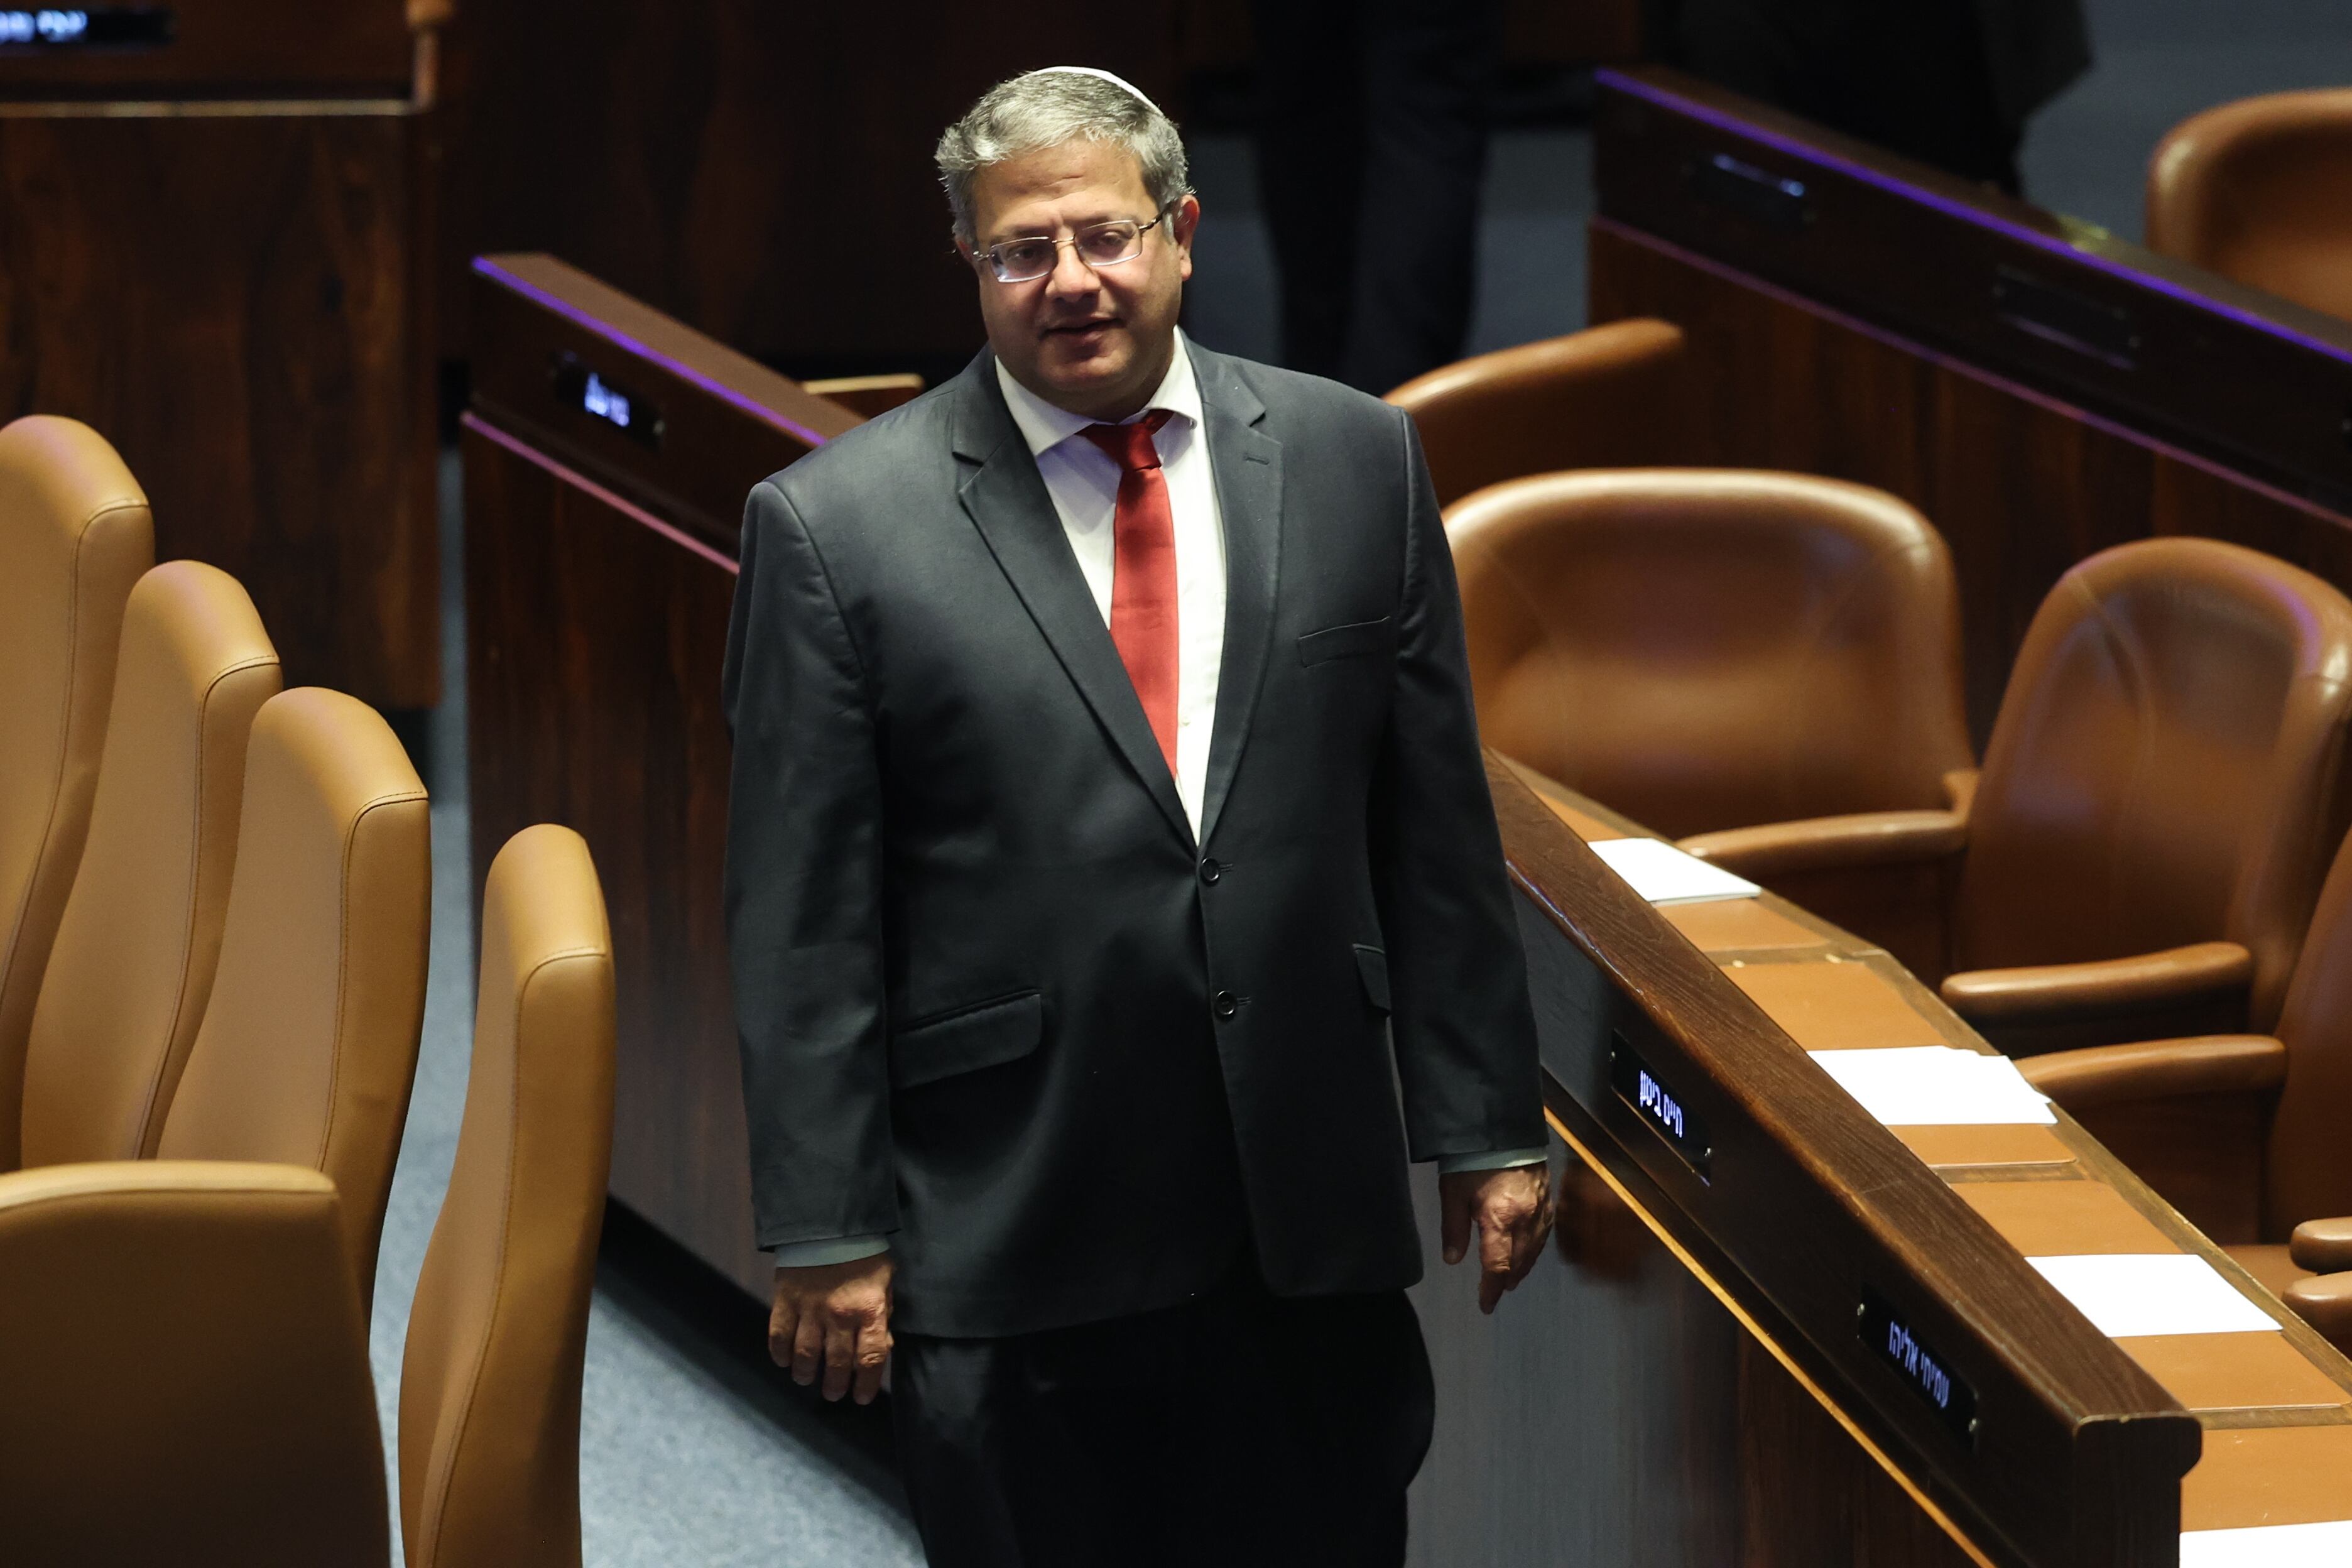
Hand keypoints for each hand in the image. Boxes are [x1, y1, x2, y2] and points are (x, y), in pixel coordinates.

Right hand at [769, 1253, 894, 1403]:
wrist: (829, 1222)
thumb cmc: (864, 1254)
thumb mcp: (885, 1282)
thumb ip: (882, 1316)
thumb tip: (880, 1349)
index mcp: (869, 1310)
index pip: (870, 1359)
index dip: (866, 1384)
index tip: (861, 1397)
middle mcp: (839, 1316)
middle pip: (837, 1363)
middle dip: (836, 1385)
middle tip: (834, 1394)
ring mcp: (809, 1309)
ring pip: (806, 1354)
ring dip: (806, 1373)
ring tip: (807, 1379)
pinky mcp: (785, 1300)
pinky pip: (779, 1335)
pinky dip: (780, 1353)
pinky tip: (784, 1361)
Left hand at [1440, 1163, 1552, 1314]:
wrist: (1503, 1126)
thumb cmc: (1473, 1159)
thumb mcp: (1453, 1192)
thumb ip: (1454, 1228)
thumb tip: (1453, 1260)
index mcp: (1501, 1219)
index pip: (1498, 1265)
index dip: (1491, 1289)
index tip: (1485, 1305)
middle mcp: (1526, 1219)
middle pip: (1520, 1261)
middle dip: (1508, 1279)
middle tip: (1497, 1292)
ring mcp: (1542, 1209)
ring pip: (1535, 1249)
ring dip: (1523, 1267)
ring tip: (1512, 1278)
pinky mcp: (1549, 1198)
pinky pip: (1544, 1233)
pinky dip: (1535, 1247)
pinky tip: (1530, 1250)